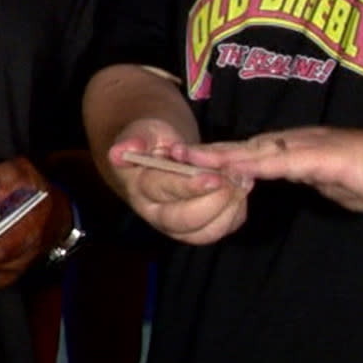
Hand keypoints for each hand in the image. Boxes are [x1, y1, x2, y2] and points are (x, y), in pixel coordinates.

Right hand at [106, 118, 249, 244]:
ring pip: (204, 232)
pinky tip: (241, 188)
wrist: (159, 152)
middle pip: (184, 221)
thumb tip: (121, 151)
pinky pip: (221, 230)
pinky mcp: (198, 228)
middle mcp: (155, 213)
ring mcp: (177, 226)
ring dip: (229, 210)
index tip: (212, 177)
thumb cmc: (151, 139)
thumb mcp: (142, 130)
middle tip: (234, 179)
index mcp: (139, 188)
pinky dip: (236, 213)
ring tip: (242, 181)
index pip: (162, 191)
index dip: (188, 186)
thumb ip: (134, 139)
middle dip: (213, 203)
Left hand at [192, 126, 362, 215]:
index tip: (189, 164)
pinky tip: (233, 168)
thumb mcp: (338, 186)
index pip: (252, 155)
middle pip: (243, 148)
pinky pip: (283, 162)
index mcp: (300, 151)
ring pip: (255, 151)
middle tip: (168, 156)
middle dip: (206, 154)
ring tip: (185, 159)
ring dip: (219, 156)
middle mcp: (299, 143)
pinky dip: (254, 164)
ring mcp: (310, 148)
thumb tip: (300, 183)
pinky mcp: (324, 157)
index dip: (220, 159)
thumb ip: (315, 181)